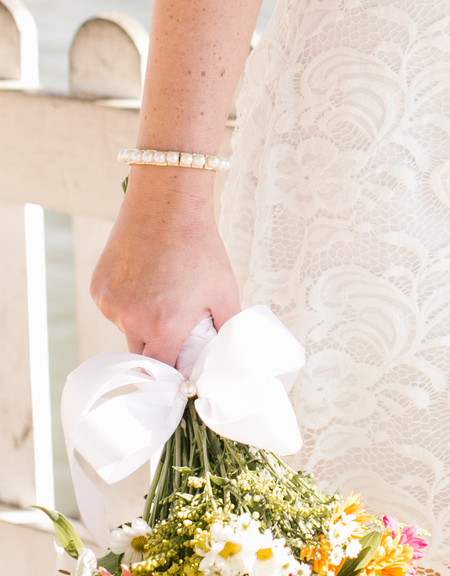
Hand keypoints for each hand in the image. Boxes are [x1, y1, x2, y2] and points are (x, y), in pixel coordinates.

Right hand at [91, 172, 240, 365]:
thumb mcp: (225, 291)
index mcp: (164, 328)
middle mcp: (131, 321)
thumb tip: (226, 355)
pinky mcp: (98, 289)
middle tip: (177, 324)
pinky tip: (144, 277)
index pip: (165, 372)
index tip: (185, 366)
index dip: (176, 371)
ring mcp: (110, 305)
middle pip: (143, 355)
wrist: (167, 204)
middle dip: (160, 347)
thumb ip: (226, 330)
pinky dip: (127, 302)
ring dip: (142, 323)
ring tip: (162, 290)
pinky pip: (113, 309)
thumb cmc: (200, 248)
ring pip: (127, 330)